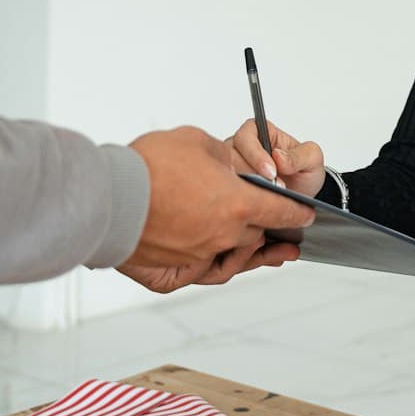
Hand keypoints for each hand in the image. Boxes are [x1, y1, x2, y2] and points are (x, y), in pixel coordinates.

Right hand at [115, 126, 313, 293]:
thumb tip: (228, 163)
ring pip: (228, 256)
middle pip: (253, 235)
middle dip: (261, 227)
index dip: (295, 213)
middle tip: (274, 230)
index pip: (279, 211)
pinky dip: (207, 266)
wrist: (108, 197)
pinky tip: (214, 262)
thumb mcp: (197, 142)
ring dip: (242, 250)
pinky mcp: (170, 273)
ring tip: (258, 253)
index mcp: (237, 204)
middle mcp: (222, 236)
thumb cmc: (149, 167)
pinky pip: (197, 273)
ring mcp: (196, 258)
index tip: (306, 215)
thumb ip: (222, 155)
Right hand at [229, 117, 327, 198]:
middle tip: (272, 187)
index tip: (271, 171)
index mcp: (260, 132)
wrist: (301, 197)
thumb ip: (299, 155)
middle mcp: (243, 148)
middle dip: (251, 174)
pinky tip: (257, 206)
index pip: (247, 136)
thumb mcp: (312, 159)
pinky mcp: (233, 188)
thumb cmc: (304, 172)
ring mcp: (235, 167)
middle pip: (232, 155)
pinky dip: (241, 200)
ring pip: (228, 174)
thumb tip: (279, 156)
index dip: (256, 154)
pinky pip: (229, 193)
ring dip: (246, 187)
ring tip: (268, 196)